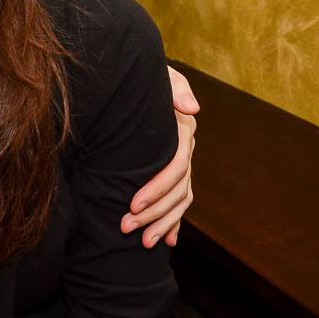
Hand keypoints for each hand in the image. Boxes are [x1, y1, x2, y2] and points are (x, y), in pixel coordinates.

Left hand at [122, 66, 197, 247]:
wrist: (130, 77)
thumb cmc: (140, 74)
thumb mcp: (158, 74)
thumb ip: (175, 87)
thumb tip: (192, 111)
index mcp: (182, 130)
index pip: (176, 167)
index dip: (156, 188)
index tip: (132, 204)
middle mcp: (184, 148)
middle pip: (177, 190)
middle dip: (153, 213)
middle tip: (126, 228)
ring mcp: (180, 161)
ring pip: (180, 200)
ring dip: (162, 223)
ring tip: (143, 243)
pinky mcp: (170, 170)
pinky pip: (179, 201)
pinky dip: (172, 221)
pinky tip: (165, 240)